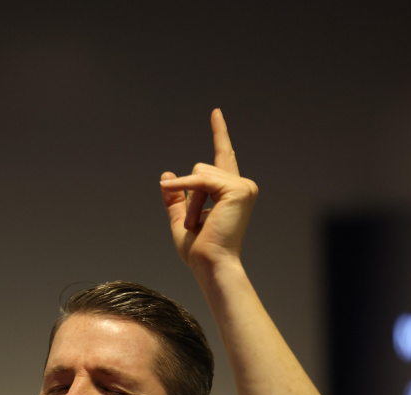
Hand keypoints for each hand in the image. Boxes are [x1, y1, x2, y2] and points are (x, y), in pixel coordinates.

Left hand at [160, 109, 258, 271]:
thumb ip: (175, 199)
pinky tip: (181, 203)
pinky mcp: (238, 190)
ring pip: (200, 174)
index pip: (224, 156)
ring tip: (196, 225)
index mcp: (232, 192)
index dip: (219, 133)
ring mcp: (243, 187)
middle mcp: (243, 186)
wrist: (211, 264)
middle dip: (190, 196)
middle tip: (194, 225)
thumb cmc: (199, 250)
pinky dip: (186, 191)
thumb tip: (167, 175)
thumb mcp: (180, 220)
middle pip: (203, 168)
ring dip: (190, 201)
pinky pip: (201, 180)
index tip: (215, 113)